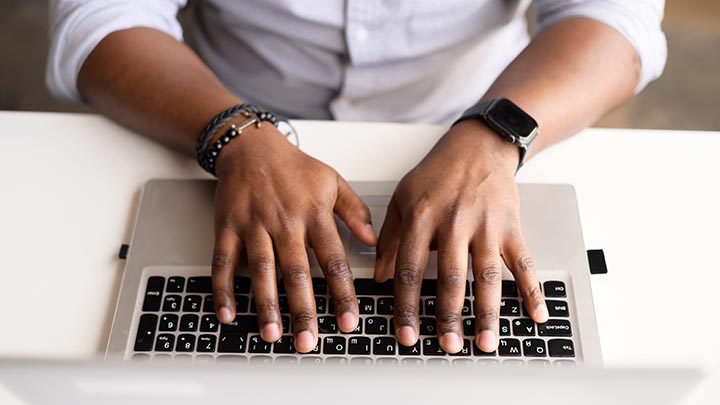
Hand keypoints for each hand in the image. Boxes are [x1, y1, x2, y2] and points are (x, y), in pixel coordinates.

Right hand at [211, 124, 376, 352]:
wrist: (251, 146)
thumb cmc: (294, 166)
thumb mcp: (332, 181)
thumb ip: (354, 212)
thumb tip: (372, 241)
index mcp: (313, 214)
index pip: (333, 260)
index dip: (342, 293)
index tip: (349, 321)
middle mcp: (284, 222)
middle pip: (296, 272)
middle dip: (303, 310)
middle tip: (308, 341)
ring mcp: (254, 225)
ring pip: (261, 270)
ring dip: (266, 305)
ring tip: (272, 334)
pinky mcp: (228, 227)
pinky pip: (223, 261)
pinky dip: (223, 289)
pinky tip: (227, 313)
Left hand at [374, 120, 548, 352]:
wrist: (477, 146)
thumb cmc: (437, 174)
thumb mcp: (403, 199)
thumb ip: (390, 239)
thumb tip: (380, 277)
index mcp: (422, 217)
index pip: (410, 269)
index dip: (407, 305)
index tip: (406, 333)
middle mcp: (454, 222)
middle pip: (451, 277)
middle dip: (449, 316)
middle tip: (448, 346)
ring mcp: (486, 225)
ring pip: (487, 276)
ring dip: (487, 312)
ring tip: (485, 342)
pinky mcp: (511, 226)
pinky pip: (523, 262)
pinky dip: (531, 290)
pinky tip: (535, 314)